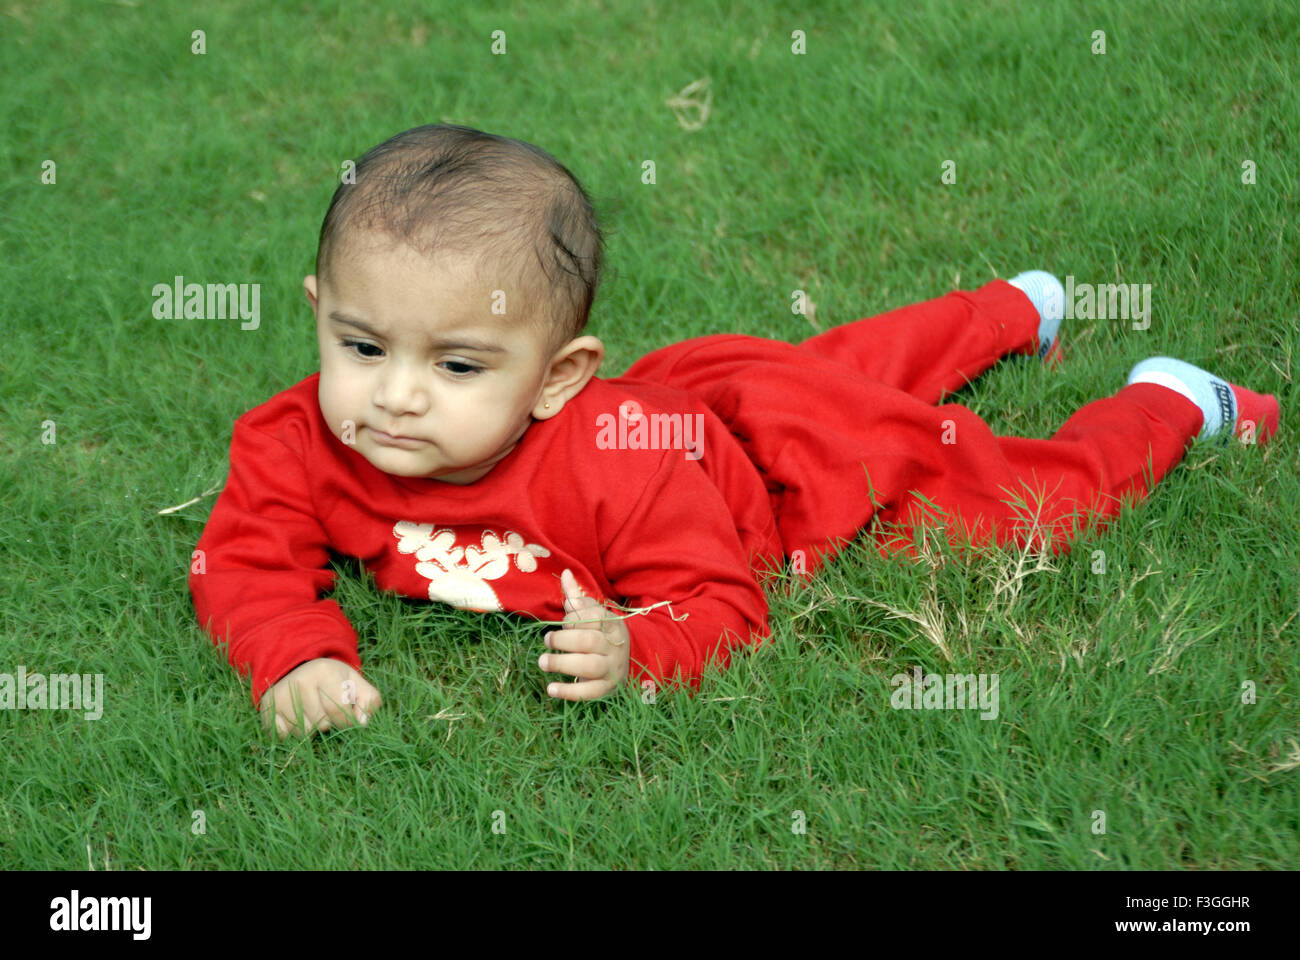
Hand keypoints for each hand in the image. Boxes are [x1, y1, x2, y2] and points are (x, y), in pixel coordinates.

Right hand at [259, 658, 381, 738]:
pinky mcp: (267, 708)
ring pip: (303, 732)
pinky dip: (294, 733)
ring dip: (312, 730)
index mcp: (324, 672)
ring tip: (311, 713)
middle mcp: (299, 681)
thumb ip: (370, 701)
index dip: (345, 721)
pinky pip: (285, 736)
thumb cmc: (333, 682)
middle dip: (328, 724)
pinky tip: (297, 718)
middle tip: (326, 711)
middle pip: (320, 723)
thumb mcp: (356, 684)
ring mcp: (280, 695)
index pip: (337, 710)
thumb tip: (362, 723)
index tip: (346, 719)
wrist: (298, 670)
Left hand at [539, 568, 630, 700]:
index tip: (563, 621)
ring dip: (562, 663)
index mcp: (611, 624)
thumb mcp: (594, 616)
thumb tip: (566, 573)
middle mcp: (614, 645)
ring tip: (542, 662)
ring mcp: (611, 668)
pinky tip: (550, 689)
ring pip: (589, 666)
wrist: (630, 662)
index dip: (575, 617)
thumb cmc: (602, 635)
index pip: (593, 617)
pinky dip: (569, 692)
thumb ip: (578, 598)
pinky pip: (590, 692)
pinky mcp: (607, 688)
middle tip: (546, 640)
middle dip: (563, 640)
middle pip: (589, 640)